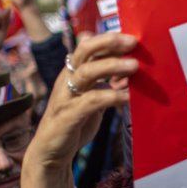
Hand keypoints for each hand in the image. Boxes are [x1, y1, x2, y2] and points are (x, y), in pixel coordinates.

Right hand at [22, 34, 136, 187]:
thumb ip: (107, 82)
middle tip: (133, 42)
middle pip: (84, 50)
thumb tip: (131, 68)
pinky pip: (92, 101)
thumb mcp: (92, 96)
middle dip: (108, 42)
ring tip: (135, 66)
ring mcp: (66, 96)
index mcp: (72, 71)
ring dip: (112, 66)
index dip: (107, 38)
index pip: (87, 45)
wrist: (51, 151)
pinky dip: (112, 96)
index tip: (130, 36)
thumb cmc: (75, 121)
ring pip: (86, 72)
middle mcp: (67, 79)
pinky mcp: (69, 115)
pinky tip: (129, 98)